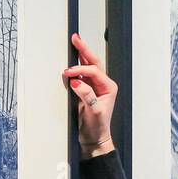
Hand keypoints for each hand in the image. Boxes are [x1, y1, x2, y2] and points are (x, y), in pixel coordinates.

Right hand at [63, 31, 116, 157]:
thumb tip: (77, 81)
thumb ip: (86, 95)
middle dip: (84, 49)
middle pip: (93, 62)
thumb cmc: (97, 128)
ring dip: (79, 56)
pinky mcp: (85, 90)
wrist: (93, 139)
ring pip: (86, 66)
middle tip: (75, 38)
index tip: (69, 73)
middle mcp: (102, 84)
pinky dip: (74, 68)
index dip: (81, 70)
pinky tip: (69, 61)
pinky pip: (79, 75)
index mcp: (108, 87)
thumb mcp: (94, 112)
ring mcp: (93, 86)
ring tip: (73, 44)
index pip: (94, 71)